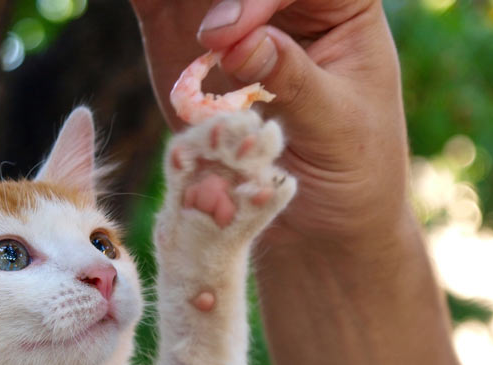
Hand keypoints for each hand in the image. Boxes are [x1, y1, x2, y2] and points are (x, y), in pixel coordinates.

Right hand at [129, 0, 410, 254]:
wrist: (317, 214)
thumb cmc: (350, 167)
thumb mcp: (333, 126)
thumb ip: (292, 80)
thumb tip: (240, 43)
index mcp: (340, 7)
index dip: (256, 0)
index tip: (223, 37)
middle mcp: (284, 4)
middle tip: (196, 32)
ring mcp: (234, 21)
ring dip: (178, 3)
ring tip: (158, 11)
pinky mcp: (187, 43)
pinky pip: (160, 6)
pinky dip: (147, 4)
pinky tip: (142, 8)